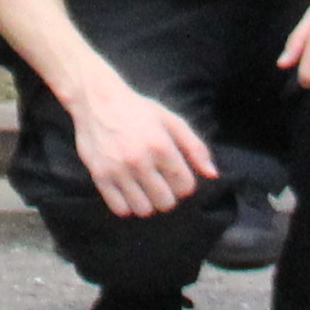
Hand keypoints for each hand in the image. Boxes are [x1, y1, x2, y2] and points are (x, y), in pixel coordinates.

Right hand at [62, 74, 218, 216]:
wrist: (96, 100)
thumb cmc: (138, 111)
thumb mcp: (170, 120)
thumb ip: (195, 147)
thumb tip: (212, 174)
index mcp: (161, 145)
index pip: (185, 186)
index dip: (184, 184)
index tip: (176, 175)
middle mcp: (139, 160)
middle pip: (166, 202)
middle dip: (167, 195)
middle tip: (160, 183)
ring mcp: (118, 169)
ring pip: (144, 209)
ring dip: (148, 202)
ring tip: (144, 188)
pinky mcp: (100, 176)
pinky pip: (120, 208)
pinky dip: (127, 205)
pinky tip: (128, 191)